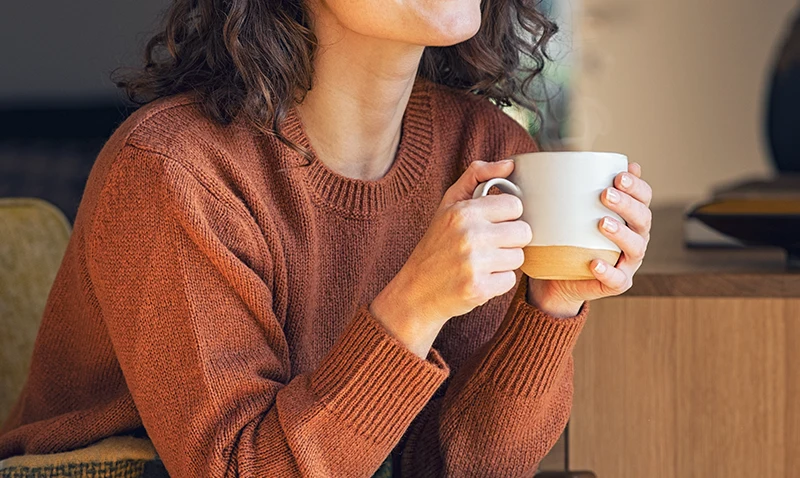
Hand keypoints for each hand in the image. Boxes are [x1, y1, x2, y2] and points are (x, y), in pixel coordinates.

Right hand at [371, 160, 531, 357]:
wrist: (416, 291)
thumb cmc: (436, 245)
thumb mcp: (448, 205)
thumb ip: (477, 176)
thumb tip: (510, 164)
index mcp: (464, 212)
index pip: (515, 206)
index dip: (507, 216)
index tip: (492, 224)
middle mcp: (469, 235)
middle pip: (523, 232)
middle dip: (510, 240)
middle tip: (489, 246)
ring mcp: (474, 263)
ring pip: (519, 257)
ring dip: (504, 262)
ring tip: (482, 263)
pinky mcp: (479, 288)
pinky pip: (510, 280)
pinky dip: (497, 282)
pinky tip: (479, 279)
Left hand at [527, 162, 652, 317]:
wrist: (557, 277)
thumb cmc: (567, 237)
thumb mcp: (569, 210)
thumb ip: (574, 187)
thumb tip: (566, 155)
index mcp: (629, 217)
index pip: (643, 197)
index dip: (637, 186)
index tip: (618, 175)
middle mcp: (635, 237)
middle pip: (642, 219)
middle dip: (627, 204)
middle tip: (605, 194)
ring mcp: (628, 262)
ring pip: (636, 247)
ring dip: (621, 234)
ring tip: (602, 223)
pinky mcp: (616, 283)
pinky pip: (616, 279)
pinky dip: (608, 271)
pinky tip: (595, 262)